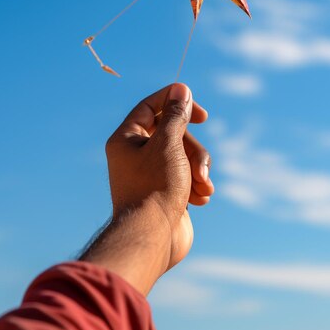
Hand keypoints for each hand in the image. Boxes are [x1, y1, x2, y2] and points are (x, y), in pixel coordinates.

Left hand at [80, 83, 213, 293]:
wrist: (152, 240)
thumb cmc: (155, 187)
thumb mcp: (168, 144)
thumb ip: (176, 115)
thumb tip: (181, 89)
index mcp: (127, 138)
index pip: (151, 106)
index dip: (176, 102)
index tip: (200, 112)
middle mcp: (137, 154)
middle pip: (174, 132)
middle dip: (194, 148)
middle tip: (201, 166)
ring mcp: (153, 173)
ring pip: (186, 154)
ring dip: (199, 168)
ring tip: (201, 187)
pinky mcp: (168, 191)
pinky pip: (188, 174)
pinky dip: (197, 184)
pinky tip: (200, 199)